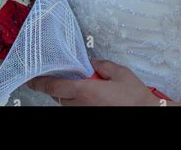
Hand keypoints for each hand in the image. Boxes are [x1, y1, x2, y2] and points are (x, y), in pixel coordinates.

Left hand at [26, 58, 166, 105]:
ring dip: (69, 94)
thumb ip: (103, 66)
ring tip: (80, 84)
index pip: (55, 86)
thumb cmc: (136, 99)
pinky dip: (78, 101)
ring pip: (68, 104)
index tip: (31, 79)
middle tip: (60, 74)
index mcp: (86, 92)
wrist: (148, 114)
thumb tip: (92, 63)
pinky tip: (89, 95)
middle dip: (58, 86)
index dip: (40, 82)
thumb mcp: (121, 74)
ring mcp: (86, 114)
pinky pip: (78, 109)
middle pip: (59, 96)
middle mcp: (82, 106)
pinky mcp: (91, 117)